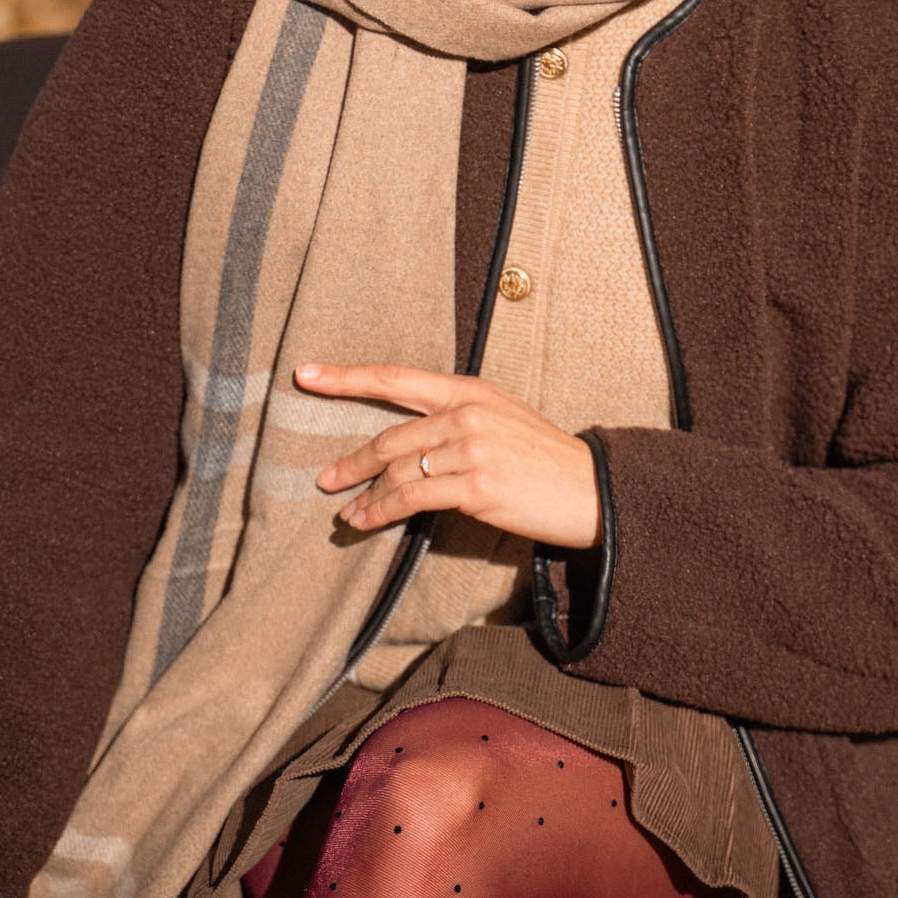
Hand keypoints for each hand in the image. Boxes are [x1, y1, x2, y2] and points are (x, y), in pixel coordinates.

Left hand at [299, 362, 601, 550]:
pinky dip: (381, 512)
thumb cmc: (543, 459)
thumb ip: (456, 418)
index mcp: (469, 391)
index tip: (306, 375)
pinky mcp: (476, 487)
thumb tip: (407, 441)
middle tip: (326, 479)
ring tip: (346, 514)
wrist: (591, 489)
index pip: (396, 378)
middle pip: (388, 435)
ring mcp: (472, 449)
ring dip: (364, 494)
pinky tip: (365, 521)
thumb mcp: (501, 419)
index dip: (346, 377)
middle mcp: (466, 414)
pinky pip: (412, 498)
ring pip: (396, 470)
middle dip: (352, 462)